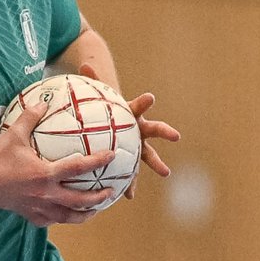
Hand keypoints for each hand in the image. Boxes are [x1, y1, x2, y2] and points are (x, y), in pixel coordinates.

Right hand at [0, 98, 114, 225]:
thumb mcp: (13, 135)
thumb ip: (29, 118)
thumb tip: (43, 102)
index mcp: (45, 174)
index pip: (79, 168)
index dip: (98, 161)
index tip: (112, 155)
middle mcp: (46, 193)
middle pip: (81, 199)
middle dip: (100, 196)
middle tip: (111, 190)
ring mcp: (39, 206)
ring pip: (69, 216)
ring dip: (85, 214)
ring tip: (95, 209)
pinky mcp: (29, 214)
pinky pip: (50, 221)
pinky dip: (61, 218)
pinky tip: (64, 214)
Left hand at [75, 63, 179, 198]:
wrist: (113, 124)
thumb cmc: (105, 110)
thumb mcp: (98, 97)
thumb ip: (92, 81)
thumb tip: (84, 64)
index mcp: (131, 114)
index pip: (139, 106)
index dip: (145, 101)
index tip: (150, 97)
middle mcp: (140, 130)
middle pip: (155, 129)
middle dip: (165, 131)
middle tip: (176, 135)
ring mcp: (139, 145)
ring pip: (149, 154)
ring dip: (157, 163)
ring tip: (166, 172)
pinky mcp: (132, 160)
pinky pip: (131, 173)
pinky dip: (129, 184)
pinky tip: (127, 196)